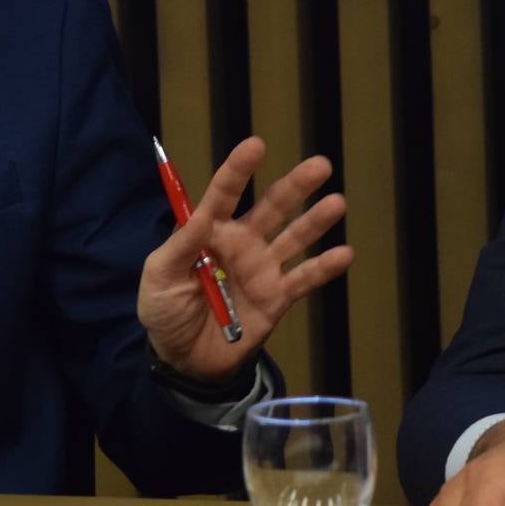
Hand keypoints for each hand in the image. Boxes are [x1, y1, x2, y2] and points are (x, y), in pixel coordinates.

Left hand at [137, 136, 351, 382]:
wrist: (185, 360)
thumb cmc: (165, 311)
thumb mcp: (159, 276)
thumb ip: (181, 245)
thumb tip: (200, 214)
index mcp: (209, 231)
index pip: (224, 194)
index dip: (238, 170)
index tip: (255, 145)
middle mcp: (241, 242)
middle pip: (271, 207)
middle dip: (295, 186)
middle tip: (320, 165)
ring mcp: (262, 268)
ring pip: (294, 238)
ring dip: (316, 221)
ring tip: (337, 202)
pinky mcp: (277, 298)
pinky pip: (304, 279)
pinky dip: (324, 268)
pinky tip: (344, 254)